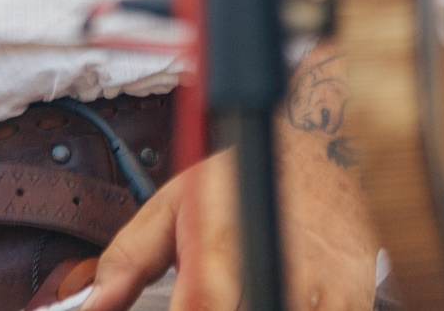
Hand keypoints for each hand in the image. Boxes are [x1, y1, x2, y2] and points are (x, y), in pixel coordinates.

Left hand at [35, 49, 376, 310]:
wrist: (326, 149)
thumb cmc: (243, 178)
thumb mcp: (174, 204)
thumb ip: (127, 259)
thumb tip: (90, 304)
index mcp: (220, 247)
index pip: (199, 309)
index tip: (176, 310)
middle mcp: (272, 270)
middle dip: (213, 310)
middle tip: (206, 298)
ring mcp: (318, 290)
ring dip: (251, 307)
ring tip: (237, 291)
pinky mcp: (352, 302)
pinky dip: (291, 309)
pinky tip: (274, 293)